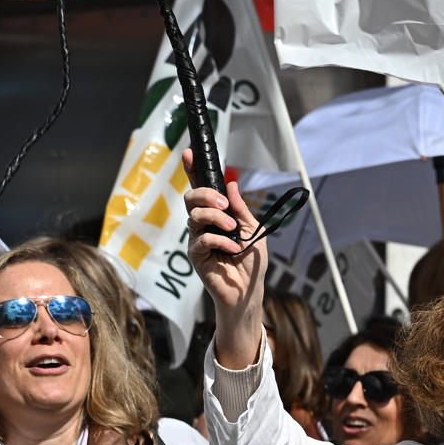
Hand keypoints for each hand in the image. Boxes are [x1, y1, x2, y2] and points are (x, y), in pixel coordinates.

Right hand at [182, 151, 265, 368]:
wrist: (250, 291)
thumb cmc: (251, 262)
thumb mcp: (254, 230)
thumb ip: (241, 209)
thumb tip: (231, 185)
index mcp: (216, 215)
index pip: (201, 188)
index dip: (193, 171)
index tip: (190, 153)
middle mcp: (203, 224)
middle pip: (191, 198)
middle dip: (206, 195)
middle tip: (224, 205)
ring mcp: (197, 239)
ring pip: (195, 216)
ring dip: (216, 218)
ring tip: (233, 230)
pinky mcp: (196, 256)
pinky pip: (202, 240)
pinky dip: (220, 241)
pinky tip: (233, 249)